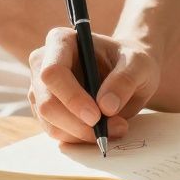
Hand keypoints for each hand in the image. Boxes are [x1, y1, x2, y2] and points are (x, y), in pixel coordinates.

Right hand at [26, 28, 160, 143]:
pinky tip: (103, 130)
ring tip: (116, 127)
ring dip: (82, 134)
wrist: (128, 72)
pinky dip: (80, 138)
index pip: (53, 73)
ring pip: (49, 122)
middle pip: (46, 102)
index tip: (97, 116)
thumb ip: (125, 80)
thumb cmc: (130, 61)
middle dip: (78, 123)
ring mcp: (40, 88)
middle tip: (112, 129)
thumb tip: (105, 107)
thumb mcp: (139, 64)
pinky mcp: (46, 110)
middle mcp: (42, 63)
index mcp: (61, 41)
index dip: (71, 98)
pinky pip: (56, 132)